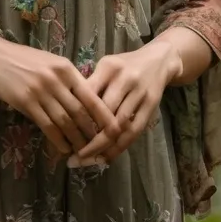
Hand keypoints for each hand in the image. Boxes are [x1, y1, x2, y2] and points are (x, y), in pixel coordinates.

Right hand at [0, 37, 122, 156]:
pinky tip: (64, 148)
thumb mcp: (50, 62)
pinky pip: (47, 125)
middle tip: (101, 146)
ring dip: (76, 139)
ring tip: (84, 152)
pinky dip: (58, 140)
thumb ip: (67, 79)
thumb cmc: (24, 59)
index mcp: (66, 68)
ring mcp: (41, 91)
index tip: (115, 129)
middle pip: (80, 111)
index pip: (91, 95)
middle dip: (92, 132)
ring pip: (65, 121)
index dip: (104, 115)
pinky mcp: (26, 102)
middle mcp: (56, 79)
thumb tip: (85, 99)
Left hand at [69, 39, 181, 165]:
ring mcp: (139, 93)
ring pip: (119, 126)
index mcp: (108, 68)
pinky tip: (107, 158)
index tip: (62, 134)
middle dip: (88, 139)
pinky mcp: (151, 106)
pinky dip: (120, 147)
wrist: (158, 59)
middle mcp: (124, 79)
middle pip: (104, 114)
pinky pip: (134, 131)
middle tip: (73, 157)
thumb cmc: (124, 65)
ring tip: (87, 162)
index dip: (76, 116)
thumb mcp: (106, 67)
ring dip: (103, 147)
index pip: (89, 94)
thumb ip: (91, 85)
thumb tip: (68, 110)